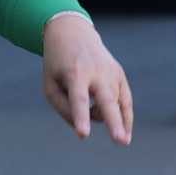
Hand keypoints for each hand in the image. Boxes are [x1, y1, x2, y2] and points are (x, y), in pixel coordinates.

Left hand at [40, 13, 134, 143]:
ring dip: (101, 116)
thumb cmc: (58, 64)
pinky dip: (125, 118)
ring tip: (93, 113)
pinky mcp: (120, 74)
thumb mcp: (50, 85)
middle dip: (114, 122)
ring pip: (112, 106)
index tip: (83, 134)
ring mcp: (112, 72)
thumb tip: (87, 125)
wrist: (72, 32)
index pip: (78, 100)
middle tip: (120, 141)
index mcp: (75, 73)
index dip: (81, 117)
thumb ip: (64, 109)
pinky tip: (125, 135)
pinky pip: (125, 102)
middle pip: (107, 100)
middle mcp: (97, 72)